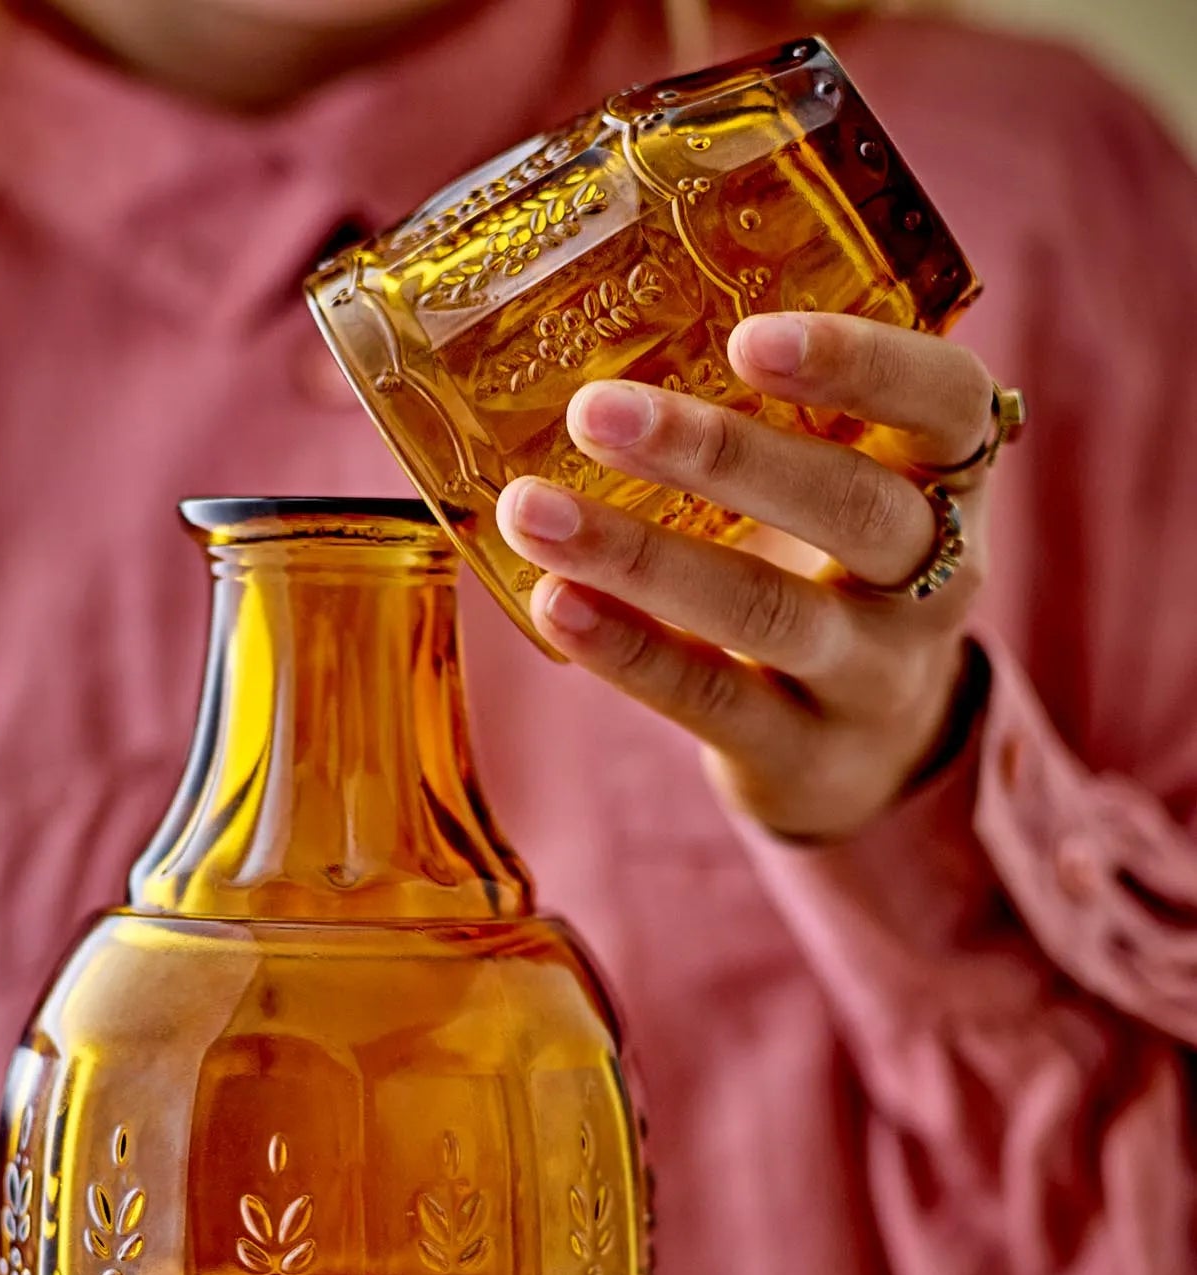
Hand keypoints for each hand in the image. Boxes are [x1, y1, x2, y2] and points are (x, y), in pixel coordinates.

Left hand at [496, 314, 999, 840]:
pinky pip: (711, 699)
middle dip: (719, 454)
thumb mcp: (840, 481)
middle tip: (597, 410)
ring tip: (530, 510)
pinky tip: (554, 601)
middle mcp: (935, 579)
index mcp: (952, 481)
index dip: (861, 364)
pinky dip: (628, 650)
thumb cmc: (829, 573)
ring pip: (771, 612)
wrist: (873, 757)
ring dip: (641, 557)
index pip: (948, 403)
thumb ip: (771, 412)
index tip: (751, 336)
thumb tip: (585, 309)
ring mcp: (874, 678)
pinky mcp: (802, 755)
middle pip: (853, 508)